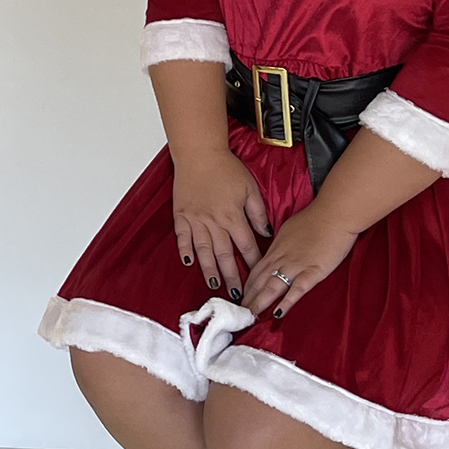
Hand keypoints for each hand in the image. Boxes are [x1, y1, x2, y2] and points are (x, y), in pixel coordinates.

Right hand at [172, 148, 269, 296]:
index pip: (246, 246)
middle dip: (232, 276)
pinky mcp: (182, 216)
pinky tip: (189, 263)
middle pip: (224, 255)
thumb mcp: (250, 188)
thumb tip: (266, 232)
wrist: (199, 154)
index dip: (253, 263)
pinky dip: (185, 251)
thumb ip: (259, 212)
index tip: (259, 276)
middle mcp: (214, 222)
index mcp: (232, 216)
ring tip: (215, 285)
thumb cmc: (225, 168)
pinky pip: (183, 238)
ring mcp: (196, 220)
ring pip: (204, 251)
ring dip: (209, 270)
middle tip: (237, 294)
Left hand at [242, 203, 357, 319]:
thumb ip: (282, 244)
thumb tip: (278, 252)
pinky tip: (278, 313)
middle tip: (240, 313)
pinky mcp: (313, 271)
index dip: (247, 286)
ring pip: (272, 287)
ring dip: (260, 303)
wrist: (334, 214)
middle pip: (259, 281)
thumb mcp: (289, 229)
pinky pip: (297, 289)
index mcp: (276, 248)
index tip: (241, 297)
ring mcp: (296, 265)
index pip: (256, 271)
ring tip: (251, 317)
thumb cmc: (315, 218)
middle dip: (248, 298)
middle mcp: (281, 258)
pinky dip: (286, 302)